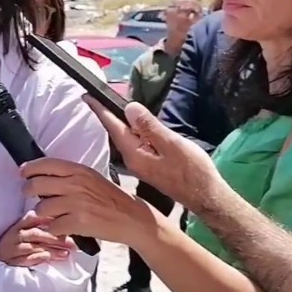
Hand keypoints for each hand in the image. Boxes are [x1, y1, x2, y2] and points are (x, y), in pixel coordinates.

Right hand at [0, 211, 74, 266]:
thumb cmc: (15, 245)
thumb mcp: (24, 232)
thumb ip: (39, 227)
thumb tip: (61, 224)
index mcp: (19, 225)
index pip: (33, 218)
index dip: (48, 220)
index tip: (64, 224)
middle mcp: (15, 235)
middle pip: (36, 233)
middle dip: (54, 238)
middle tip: (71, 243)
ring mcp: (12, 248)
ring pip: (32, 247)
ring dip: (50, 250)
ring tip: (65, 254)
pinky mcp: (11, 261)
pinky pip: (24, 259)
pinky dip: (36, 258)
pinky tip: (47, 258)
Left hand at [21, 158, 172, 248]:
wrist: (133, 219)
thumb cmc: (112, 200)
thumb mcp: (92, 179)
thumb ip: (70, 176)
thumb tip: (45, 176)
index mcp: (79, 170)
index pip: (46, 164)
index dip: (30, 168)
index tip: (23, 172)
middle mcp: (76, 184)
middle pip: (36, 185)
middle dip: (28, 191)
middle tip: (30, 196)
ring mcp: (76, 203)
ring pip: (41, 208)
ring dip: (43, 214)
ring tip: (52, 216)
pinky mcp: (78, 222)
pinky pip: (52, 226)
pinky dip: (54, 229)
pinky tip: (61, 228)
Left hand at [85, 96, 228, 214]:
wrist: (205, 196)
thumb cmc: (192, 171)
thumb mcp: (172, 144)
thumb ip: (149, 126)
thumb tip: (129, 108)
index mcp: (134, 154)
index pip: (113, 126)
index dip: (100, 110)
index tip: (86, 96)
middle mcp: (132, 160)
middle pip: (117, 131)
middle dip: (108, 114)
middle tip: (98, 96)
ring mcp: (140, 164)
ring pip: (127, 138)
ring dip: (121, 122)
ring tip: (113, 105)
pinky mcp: (149, 165)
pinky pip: (137, 143)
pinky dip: (134, 131)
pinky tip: (137, 125)